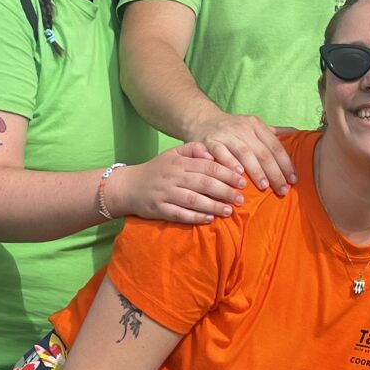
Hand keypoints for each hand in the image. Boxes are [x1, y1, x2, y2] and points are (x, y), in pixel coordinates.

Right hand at [111, 148, 246, 224]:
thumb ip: (194, 149)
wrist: (127, 186)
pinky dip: (195, 217)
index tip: (242, 181)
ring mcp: (165, 194)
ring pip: (193, 200)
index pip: (208, 166)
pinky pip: (179, 214)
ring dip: (213, 206)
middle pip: (203, 183)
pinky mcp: (158, 209)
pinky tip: (209, 219)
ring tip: (229, 210)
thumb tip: (213, 153)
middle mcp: (172, 177)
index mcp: (179, 162)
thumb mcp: (173, 153)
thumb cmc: (156, 169)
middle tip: (241, 198)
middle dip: (225, 191)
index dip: (227, 173)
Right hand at [191, 112, 296, 195]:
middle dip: (275, 172)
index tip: (293, 180)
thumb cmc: (232, 128)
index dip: (286, 163)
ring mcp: (226, 134)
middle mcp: (242, 127)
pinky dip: (230, 163)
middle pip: (263, 152)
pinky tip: (238, 175)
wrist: (202, 119)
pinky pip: (221, 153)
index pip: (275, 146)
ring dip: (256, 170)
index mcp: (256, 125)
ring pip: (245, 153)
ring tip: (264, 186)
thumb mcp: (253, 126)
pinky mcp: (210, 141)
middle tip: (282, 190)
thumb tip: (298, 133)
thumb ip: (274, 132)